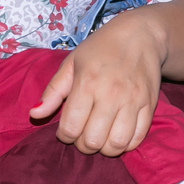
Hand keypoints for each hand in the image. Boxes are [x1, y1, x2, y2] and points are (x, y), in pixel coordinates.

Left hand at [30, 10, 165, 156]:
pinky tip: (117, 134)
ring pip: (116, 145)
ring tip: (100, 136)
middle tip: (83, 134)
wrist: (140, 35)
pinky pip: (137, 138)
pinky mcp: (149, 105)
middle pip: (92, 141)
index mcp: (87, 82)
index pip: (70, 128)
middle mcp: (111, 93)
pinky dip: (125, 145)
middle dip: (82, 145)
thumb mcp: (71, 63)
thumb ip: (52, 91)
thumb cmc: (100, 48)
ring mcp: (133, 100)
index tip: (66, 129)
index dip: (64, 136)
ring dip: (104, 148)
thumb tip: (34, 115)